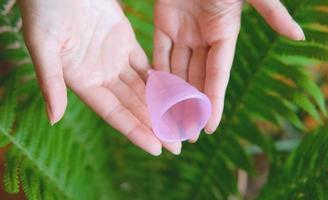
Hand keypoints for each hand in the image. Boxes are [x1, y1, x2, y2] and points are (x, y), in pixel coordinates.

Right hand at [19, 0, 180, 154]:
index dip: (135, 131)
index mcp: (82, 80)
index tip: (157, 148)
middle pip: (133, 105)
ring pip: (143, 88)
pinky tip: (176, 91)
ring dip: (162, 105)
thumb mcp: (42, 44)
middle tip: (177, 144)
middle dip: (154, 125)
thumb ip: (51, 81)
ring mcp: (114, 58)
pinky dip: (160, 78)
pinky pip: (146, 64)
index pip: (114, 113)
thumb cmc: (44, 8)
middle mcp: (100, 74)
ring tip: (181, 121)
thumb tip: (54, 119)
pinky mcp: (125, 40)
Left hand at [153, 0, 304, 140]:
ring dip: (173, 95)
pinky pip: (160, 52)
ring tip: (168, 121)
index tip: (210, 126)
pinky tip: (155, 93)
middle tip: (186, 134)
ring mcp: (183, 31)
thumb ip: (273, 14)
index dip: (214, 100)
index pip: (218, 75)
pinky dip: (158, 73)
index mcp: (224, 34)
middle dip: (191, 105)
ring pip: (177, 69)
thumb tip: (299, 37)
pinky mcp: (163, 23)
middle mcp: (204, 38)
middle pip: (196, 78)